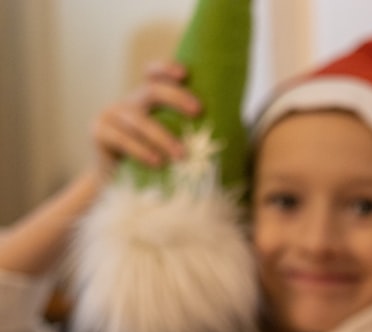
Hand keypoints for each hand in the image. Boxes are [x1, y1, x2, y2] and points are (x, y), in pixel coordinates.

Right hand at [90, 61, 201, 176]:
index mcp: (148, 100)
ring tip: (182, 155)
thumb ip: (189, 131)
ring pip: (139, 120)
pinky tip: (157, 163)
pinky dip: (141, 151)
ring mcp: (112, 114)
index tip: (185, 74)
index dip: (166, 69)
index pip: (154, 74)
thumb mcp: (171, 142)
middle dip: (176, 98)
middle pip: (152, 91)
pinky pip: (122, 138)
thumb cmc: (155, 162)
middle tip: (198, 112)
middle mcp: (130, 102)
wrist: (119, 183)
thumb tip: (231, 130)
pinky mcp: (99, 132)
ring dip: (163, 137)